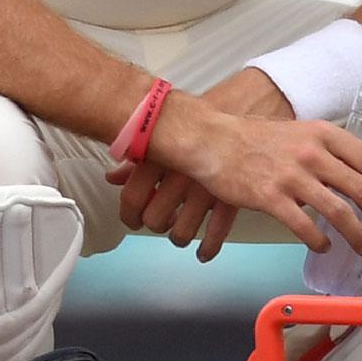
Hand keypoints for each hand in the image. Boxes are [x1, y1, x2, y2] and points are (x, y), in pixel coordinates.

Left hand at [106, 69, 292, 261]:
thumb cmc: (204, 122)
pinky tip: (203, 251)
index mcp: (160, 158)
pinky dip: (208, 247)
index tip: (131, 220)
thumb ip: (136, 162)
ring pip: (182, 231)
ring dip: (178, 236)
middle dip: (155, 225)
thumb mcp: (167, 138)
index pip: (131, 198)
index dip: (128, 215)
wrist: (247, 109)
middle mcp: (179, 175)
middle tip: (159, 222)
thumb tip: (114, 177)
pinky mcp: (231, 198)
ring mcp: (205, 189)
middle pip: (155, 219)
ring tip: (180, 233)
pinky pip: (215, 233)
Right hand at [133, 94, 361, 258]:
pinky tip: (324, 246)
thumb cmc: (256, 138)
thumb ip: (326, 150)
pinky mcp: (271, 197)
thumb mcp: (299, 132)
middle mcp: (313, 153)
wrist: (213, 140)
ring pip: (339, 212)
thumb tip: (355, 176)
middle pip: (361, 189)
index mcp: (323, 134)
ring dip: (358, 235)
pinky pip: (305, 226)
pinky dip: (320, 241)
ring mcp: (292, 176)